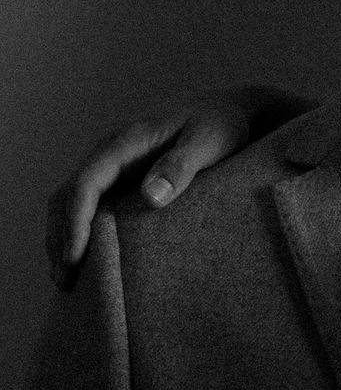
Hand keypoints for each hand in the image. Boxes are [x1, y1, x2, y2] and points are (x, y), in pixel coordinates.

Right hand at [45, 87, 301, 287]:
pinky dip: (77, 229)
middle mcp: (110, 151)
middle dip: (59, 236)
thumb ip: (181, 166)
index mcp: (126, 141)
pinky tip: (86, 258)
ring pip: (71, 200)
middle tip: (65, 280)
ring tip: (67, 278)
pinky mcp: (121, 177)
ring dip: (63, 236)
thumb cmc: (221, 125)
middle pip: (67, 194)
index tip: (74, 257)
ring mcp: (113, 164)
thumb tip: (150, 196)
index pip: (86, 183)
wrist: (231, 109)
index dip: (75, 221)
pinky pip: (88, 203)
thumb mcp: (208, 142)